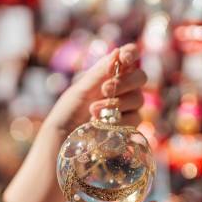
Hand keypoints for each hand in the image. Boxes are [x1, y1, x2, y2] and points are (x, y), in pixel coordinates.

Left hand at [2, 44, 146, 201]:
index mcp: (106, 76)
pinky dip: (120, 120)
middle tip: (105, 89)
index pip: (129, 57)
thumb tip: (119, 52)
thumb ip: (99, 73)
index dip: (131, 54)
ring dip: (117, 104)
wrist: (61, 149)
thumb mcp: (78, 92)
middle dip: (124, 82)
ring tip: (93, 113)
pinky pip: (136, 120)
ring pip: (139, 100)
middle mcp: (120, 92)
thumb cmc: (64, 118)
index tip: (125, 57)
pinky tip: (102, 125)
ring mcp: (126, 111)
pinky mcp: (129, 131)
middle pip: (140, 78)